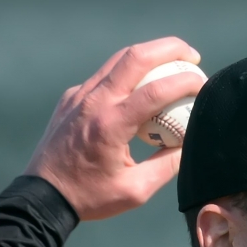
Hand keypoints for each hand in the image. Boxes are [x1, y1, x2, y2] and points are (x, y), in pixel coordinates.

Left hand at [24, 36, 204, 220]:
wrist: (43, 195)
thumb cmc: (91, 197)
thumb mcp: (136, 190)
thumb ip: (167, 165)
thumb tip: (190, 144)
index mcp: (111, 125)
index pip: (156, 90)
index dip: (185, 81)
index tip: (203, 83)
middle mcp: (94, 101)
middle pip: (136, 57)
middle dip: (169, 49)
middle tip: (192, 56)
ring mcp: (79, 95)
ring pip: (118, 60)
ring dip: (148, 54)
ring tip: (172, 61)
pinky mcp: (71, 97)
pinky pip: (104, 76)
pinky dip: (127, 72)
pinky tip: (140, 85)